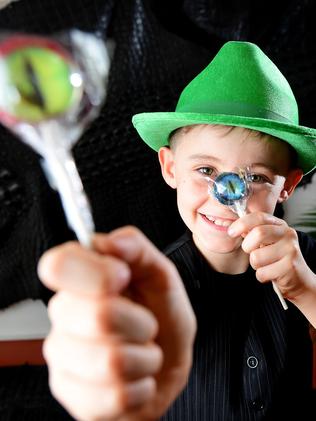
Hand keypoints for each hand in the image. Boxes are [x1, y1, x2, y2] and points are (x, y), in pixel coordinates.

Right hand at [38, 226, 195, 420]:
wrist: (168, 364)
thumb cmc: (162, 316)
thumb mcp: (161, 276)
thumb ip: (138, 249)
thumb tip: (112, 242)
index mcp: (79, 278)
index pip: (58, 265)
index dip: (96, 272)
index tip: (123, 277)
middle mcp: (62, 314)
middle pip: (98, 316)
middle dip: (141, 323)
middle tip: (146, 325)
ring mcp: (62, 356)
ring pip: (111, 361)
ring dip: (145, 358)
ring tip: (142, 352)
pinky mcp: (70, 394)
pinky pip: (114, 396)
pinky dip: (141, 387)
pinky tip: (135, 377)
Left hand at [228, 212, 315, 321]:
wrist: (298, 278)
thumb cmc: (276, 258)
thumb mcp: (266, 241)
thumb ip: (253, 232)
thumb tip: (234, 228)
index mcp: (279, 225)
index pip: (259, 217)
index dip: (242, 223)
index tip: (231, 232)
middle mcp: (288, 234)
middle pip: (258, 233)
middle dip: (247, 246)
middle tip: (252, 252)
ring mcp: (291, 250)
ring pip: (256, 257)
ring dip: (255, 265)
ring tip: (266, 264)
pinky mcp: (290, 267)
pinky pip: (261, 273)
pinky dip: (262, 276)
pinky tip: (272, 274)